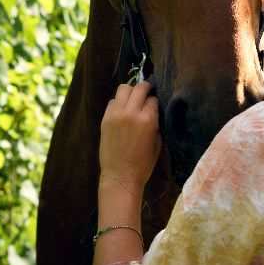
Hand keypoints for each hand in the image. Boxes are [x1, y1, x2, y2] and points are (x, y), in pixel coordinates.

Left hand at [99, 80, 160, 197]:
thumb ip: (156, 124)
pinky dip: (119, 102)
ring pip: (123, 89)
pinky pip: (113, 101)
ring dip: (131, 92)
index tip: (155, 105)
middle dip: (146, 89)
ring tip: (133, 100)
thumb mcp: (158, 143)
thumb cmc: (143, 164)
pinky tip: (122, 111)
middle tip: (147, 93)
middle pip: (139, 88)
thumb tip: (154, 111)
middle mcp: (131, 113)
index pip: (153, 99)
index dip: (156, 102)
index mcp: (148, 120)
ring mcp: (116, 115)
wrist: (120, 176)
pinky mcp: (105, 119)